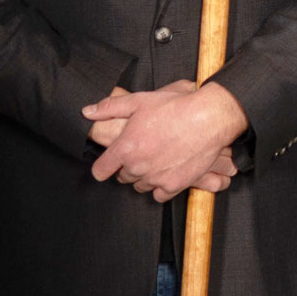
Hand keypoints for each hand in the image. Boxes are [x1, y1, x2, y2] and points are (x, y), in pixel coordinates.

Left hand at [84, 82, 248, 200]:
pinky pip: (159, 195)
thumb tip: (88, 112)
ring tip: (156, 160)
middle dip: (128, 166)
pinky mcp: (173, 186)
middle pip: (122, 177)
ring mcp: (155, 178)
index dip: (103, 166)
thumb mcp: (139, 101)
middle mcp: (137, 166)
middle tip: (142, 151)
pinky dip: (161, 186)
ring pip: (140, 186)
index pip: (100, 171)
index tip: (108, 164)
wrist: (208, 118)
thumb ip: (110, 108)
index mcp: (125, 148)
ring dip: (144, 176)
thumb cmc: (175, 108)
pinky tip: (167, 172)